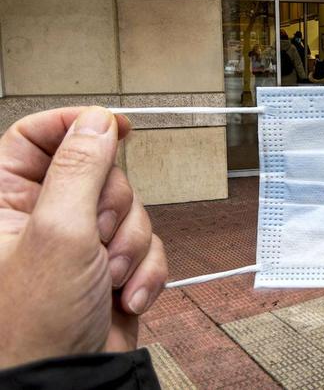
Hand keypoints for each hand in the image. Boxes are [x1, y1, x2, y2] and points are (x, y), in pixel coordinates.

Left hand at [0, 107, 167, 367]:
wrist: (67, 382)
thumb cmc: (34, 324)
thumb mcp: (59, 233)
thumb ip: (79, 169)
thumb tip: (96, 123)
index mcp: (6, 200)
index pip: (37, 136)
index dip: (77, 125)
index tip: (115, 127)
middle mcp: (42, 216)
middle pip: (99, 171)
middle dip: (115, 207)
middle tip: (100, 235)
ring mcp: (79, 241)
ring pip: (129, 208)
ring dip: (132, 245)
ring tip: (109, 276)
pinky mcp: (109, 264)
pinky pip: (146, 242)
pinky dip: (145, 268)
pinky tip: (124, 293)